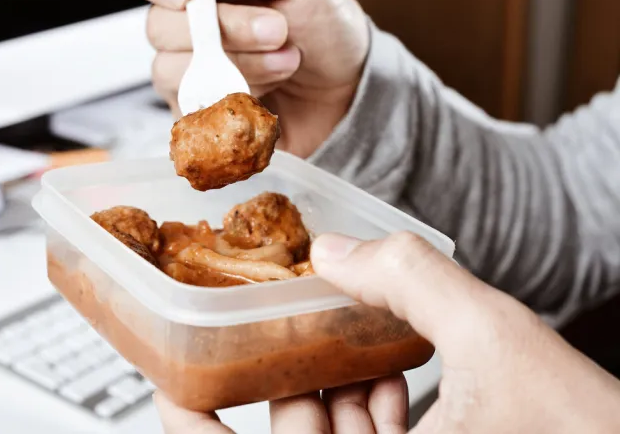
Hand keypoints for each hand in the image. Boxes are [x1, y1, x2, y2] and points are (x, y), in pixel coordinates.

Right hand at [85, 0, 368, 157]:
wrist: (347, 86)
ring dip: (239, 65)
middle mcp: (177, 23)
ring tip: (286, 61)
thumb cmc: (321, 22)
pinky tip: (268, 94)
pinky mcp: (194, 116)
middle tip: (277, 29)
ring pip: (173, 70)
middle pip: (156, 24)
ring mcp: (181, 72)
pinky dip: (236, 101)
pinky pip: (191, 111)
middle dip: (224, 28)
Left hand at [155, 232, 619, 432]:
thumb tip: (334, 248)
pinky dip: (374, 416)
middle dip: (284, 382)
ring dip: (335, 392)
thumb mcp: (498, 339)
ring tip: (354, 343)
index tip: (168, 373)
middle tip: (285, 328)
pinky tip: (396, 372)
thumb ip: (412, 276)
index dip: (187, 417)